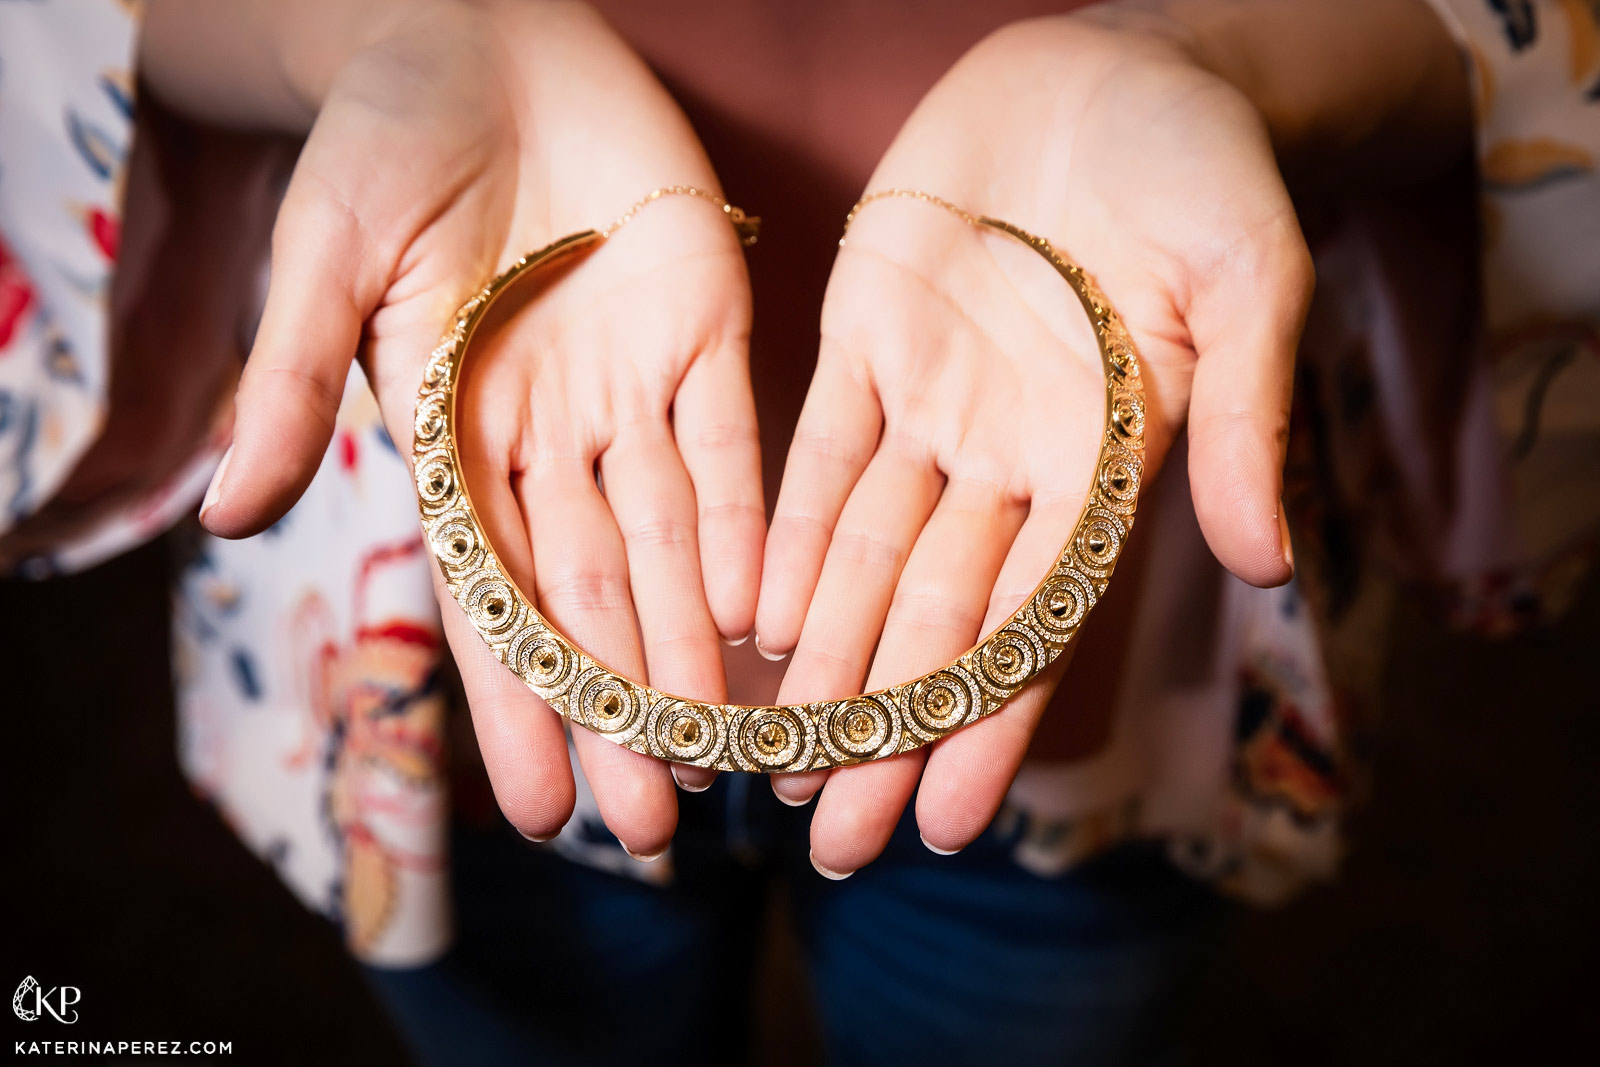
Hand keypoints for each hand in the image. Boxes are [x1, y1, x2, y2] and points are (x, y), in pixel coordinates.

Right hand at [176, 1, 763, 855]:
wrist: (482, 36)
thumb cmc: (382, 140)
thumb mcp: (325, 261)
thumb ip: (294, 384)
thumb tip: (233, 517)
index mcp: (454, 437)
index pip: (489, 595)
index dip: (515, 702)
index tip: (542, 808)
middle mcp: (551, 438)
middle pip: (595, 598)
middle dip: (623, 710)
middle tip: (653, 825)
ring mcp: (632, 390)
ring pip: (674, 544)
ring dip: (695, 648)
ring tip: (720, 755)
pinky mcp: (706, 331)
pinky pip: (731, 445)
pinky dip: (750, 524)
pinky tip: (766, 612)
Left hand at [755, 13, 1313, 874]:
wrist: (1123, 66)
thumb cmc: (1209, 170)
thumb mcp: (1251, 280)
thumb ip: (1248, 417)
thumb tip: (1267, 562)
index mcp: (1103, 459)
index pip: (1038, 621)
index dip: (988, 722)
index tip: (941, 823)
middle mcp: (1006, 453)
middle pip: (934, 614)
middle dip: (881, 723)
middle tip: (827, 832)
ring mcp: (929, 398)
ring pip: (863, 551)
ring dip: (816, 654)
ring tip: (768, 754)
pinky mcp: (865, 334)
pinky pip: (814, 447)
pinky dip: (783, 528)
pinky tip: (742, 612)